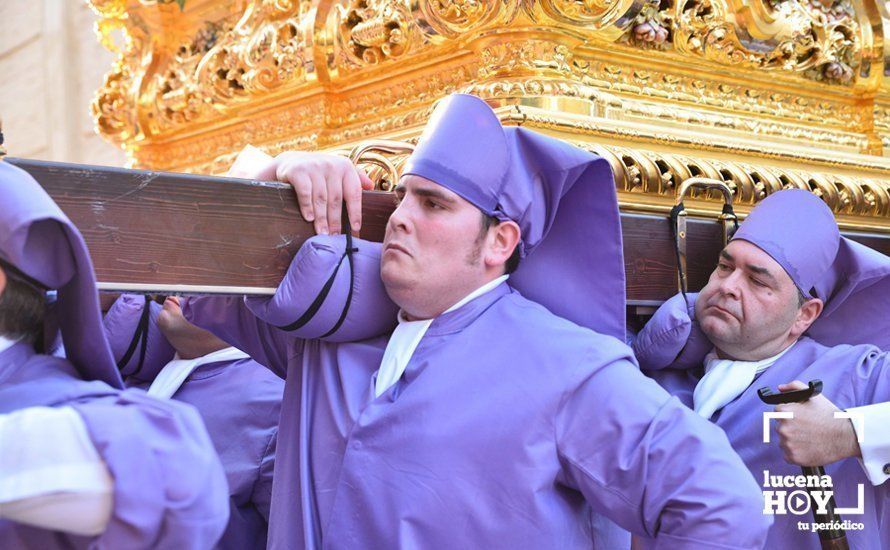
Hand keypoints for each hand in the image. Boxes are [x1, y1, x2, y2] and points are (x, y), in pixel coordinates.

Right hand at [227, 146, 373, 235]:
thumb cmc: (320, 172)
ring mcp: (314, 167)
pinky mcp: (298, 171)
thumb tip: (371, 186)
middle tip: (335, 236)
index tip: (355, 228)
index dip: (355, 212)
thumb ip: (355, 177)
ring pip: (321, 198)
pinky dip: (307, 207)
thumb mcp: (338, 171)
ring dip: (322, 218)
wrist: (292, 161)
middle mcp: (332, 165)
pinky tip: (309, 218)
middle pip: (336, 199)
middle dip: (336, 221)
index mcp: (345, 167)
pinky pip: (305, 193)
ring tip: (322, 233)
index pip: (353, 193)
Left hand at [774, 380, 861, 466]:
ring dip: (792, 441)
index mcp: (784, 412)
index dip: (789, 415)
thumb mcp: (813, 395)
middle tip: (806, 429)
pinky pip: (787, 455)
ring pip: (783, 442)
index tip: (799, 418)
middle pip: (780, 427)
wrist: (846, 436)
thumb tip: (780, 389)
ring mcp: (787, 444)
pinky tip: (807, 448)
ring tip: (808, 438)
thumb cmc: (829, 416)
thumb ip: (794, 386)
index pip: (777, 412)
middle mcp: (783, 428)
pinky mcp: (793, 457)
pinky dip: (795, 453)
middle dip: (791, 427)